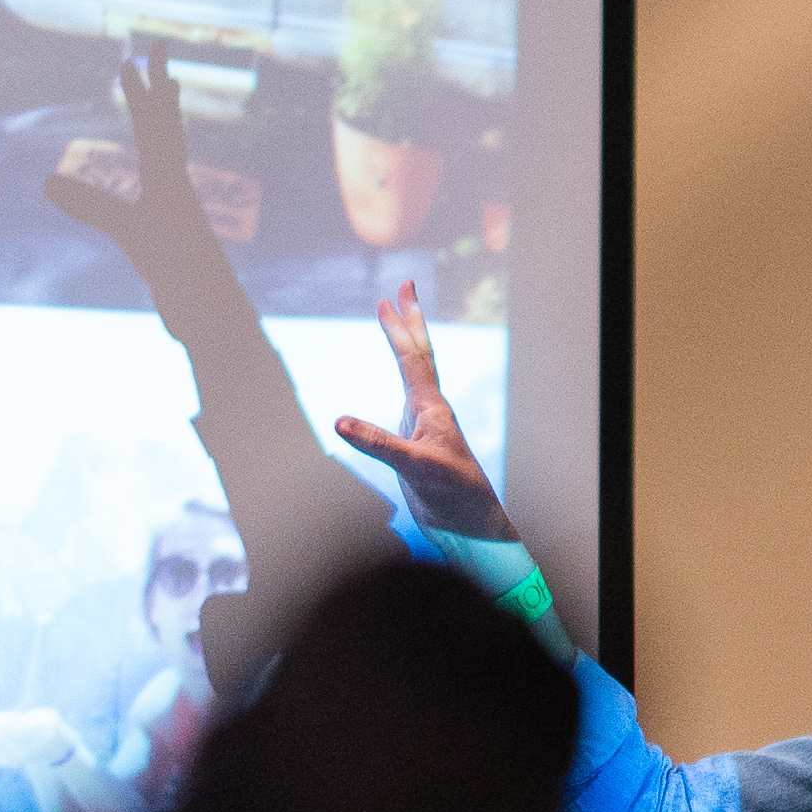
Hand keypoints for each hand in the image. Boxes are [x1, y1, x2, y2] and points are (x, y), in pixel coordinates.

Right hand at [43, 46, 248, 322]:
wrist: (215, 317)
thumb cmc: (181, 273)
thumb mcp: (132, 235)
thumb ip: (92, 207)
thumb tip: (46, 182)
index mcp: (169, 181)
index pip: (154, 126)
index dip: (141, 93)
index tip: (133, 60)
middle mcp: (176, 189)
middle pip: (167, 128)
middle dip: (158, 90)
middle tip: (160, 53)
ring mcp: (176, 211)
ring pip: (168, 154)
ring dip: (162, 123)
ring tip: (165, 100)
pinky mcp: (171, 234)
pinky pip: (161, 187)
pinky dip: (156, 167)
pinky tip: (156, 175)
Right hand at [331, 286, 510, 538]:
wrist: (472, 526)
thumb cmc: (455, 495)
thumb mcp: (415, 467)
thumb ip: (378, 444)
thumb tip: (339, 421)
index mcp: (432, 408)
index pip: (413, 357)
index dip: (399, 327)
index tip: (389, 297)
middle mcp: (430, 411)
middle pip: (420, 354)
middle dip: (410, 320)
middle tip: (405, 286)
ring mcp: (424, 427)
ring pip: (416, 375)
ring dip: (407, 346)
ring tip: (398, 324)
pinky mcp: (417, 446)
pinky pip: (406, 402)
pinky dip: (401, 384)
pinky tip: (399, 387)